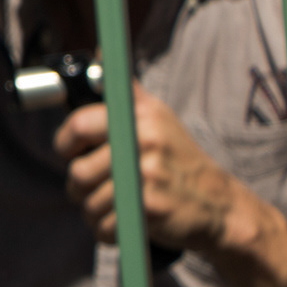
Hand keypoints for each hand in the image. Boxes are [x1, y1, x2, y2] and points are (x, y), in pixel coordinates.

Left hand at [56, 82, 245, 251]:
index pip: (79, 125)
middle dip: (77, 186)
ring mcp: (147, 176)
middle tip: (91, 188)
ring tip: (113, 206)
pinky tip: (124, 225)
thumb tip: (101, 54)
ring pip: (88, 203)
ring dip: (93, 212)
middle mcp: (143, 143)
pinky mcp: (150, 209)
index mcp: (140, 118)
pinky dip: (107, 232)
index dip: (64, 143)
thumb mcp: (159, 118)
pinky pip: (105, 226)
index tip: (70, 153)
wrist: (221, 206)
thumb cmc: (180, 159)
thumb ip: (127, 93)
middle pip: (78, 172)